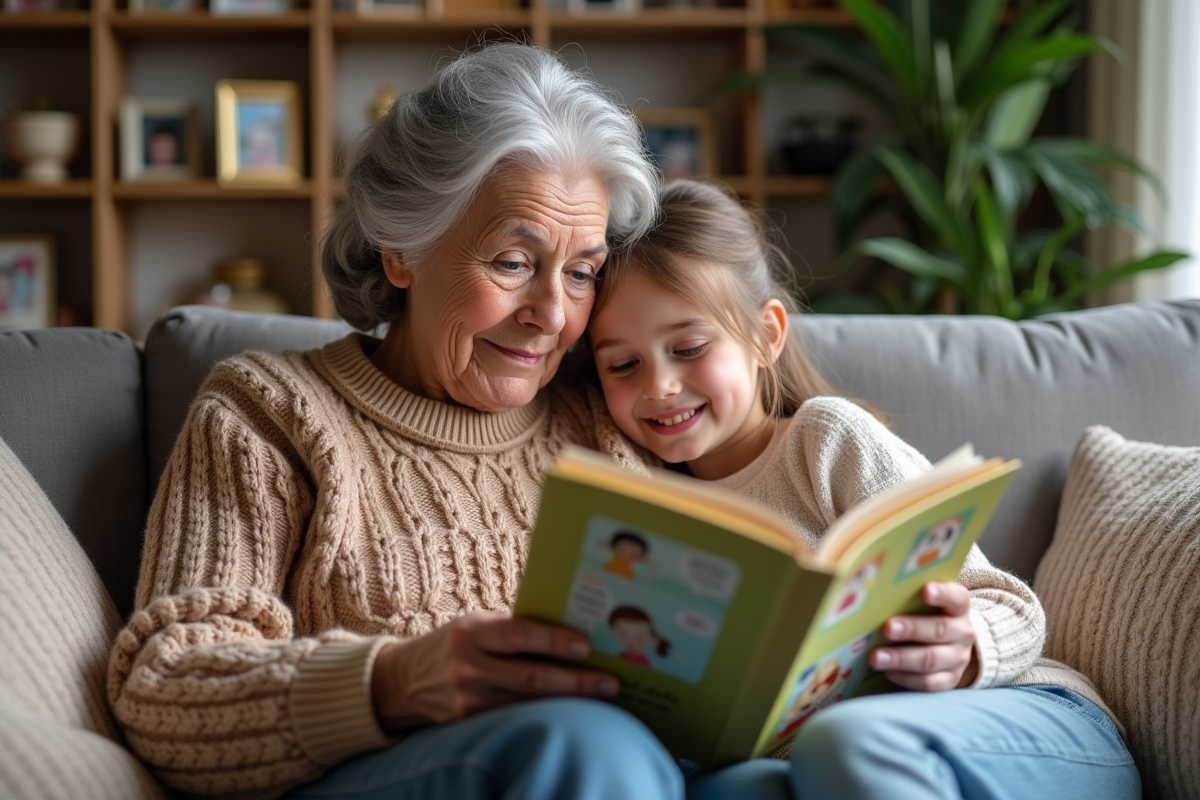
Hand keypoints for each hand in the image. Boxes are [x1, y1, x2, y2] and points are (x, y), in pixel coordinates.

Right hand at [370, 610, 618, 732]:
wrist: (404, 680)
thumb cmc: (456, 643)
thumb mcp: (476, 624)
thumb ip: (513, 627)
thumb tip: (569, 626)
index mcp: (471, 632)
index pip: (519, 635)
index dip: (554, 640)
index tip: (586, 645)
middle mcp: (467, 666)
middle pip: (530, 676)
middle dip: (575, 680)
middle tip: (609, 682)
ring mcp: (467, 699)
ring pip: (527, 703)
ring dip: (568, 701)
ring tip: (601, 697)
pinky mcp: (468, 722)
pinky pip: (515, 718)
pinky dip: (545, 714)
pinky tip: (570, 711)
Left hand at [869, 582, 977, 691]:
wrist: (950, 645)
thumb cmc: (928, 615)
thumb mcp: (925, 603)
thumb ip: (910, 597)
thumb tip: (877, 592)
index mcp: (959, 607)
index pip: (956, 598)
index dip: (942, 594)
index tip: (926, 590)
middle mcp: (963, 632)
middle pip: (939, 629)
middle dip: (912, 629)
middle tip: (888, 628)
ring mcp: (958, 658)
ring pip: (930, 659)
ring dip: (901, 658)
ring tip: (876, 657)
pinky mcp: (950, 680)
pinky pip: (928, 682)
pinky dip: (906, 678)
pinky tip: (888, 672)